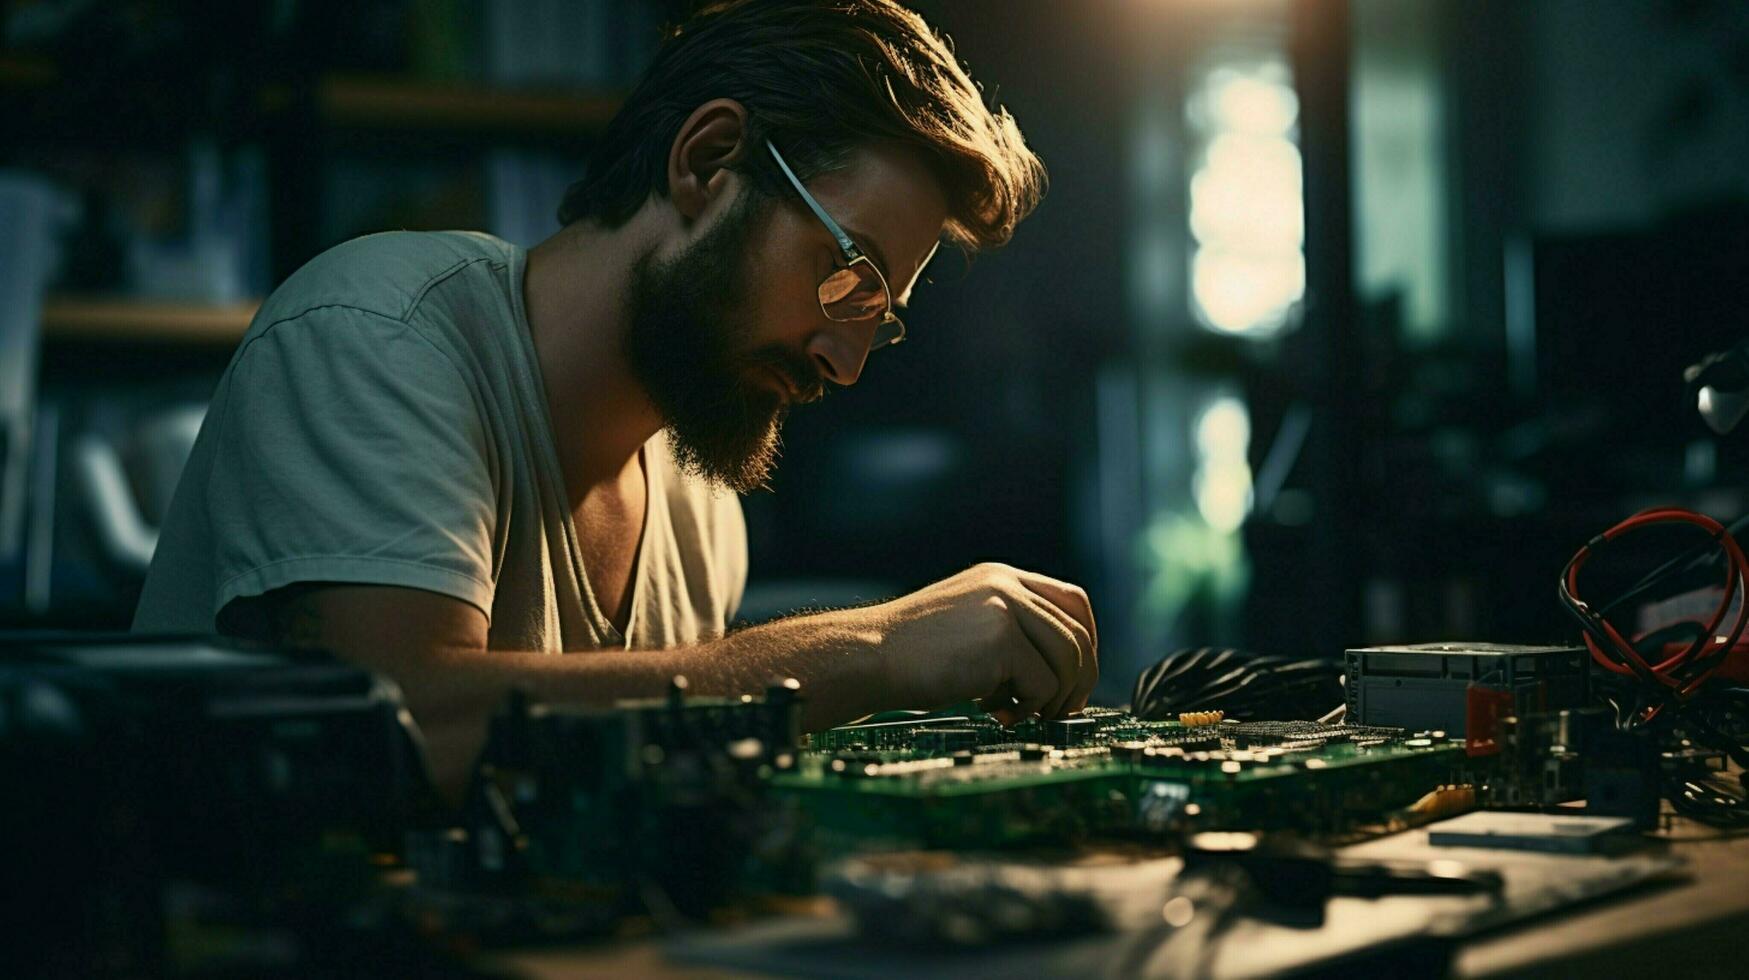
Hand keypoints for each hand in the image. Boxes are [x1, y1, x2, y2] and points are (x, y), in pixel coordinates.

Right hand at [862, 562, 1098, 724]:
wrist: (868, 656)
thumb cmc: (910, 653)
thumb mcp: (967, 625)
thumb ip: (1010, 634)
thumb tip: (1059, 674)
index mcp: (1001, 578)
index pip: (1072, 601)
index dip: (1086, 642)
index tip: (1077, 677)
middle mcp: (1006, 585)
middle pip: (1078, 633)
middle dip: (1079, 680)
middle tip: (1060, 710)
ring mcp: (1004, 608)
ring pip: (1068, 660)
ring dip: (1054, 699)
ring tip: (1022, 715)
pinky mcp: (1000, 639)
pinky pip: (1043, 683)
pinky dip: (1029, 708)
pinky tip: (998, 715)